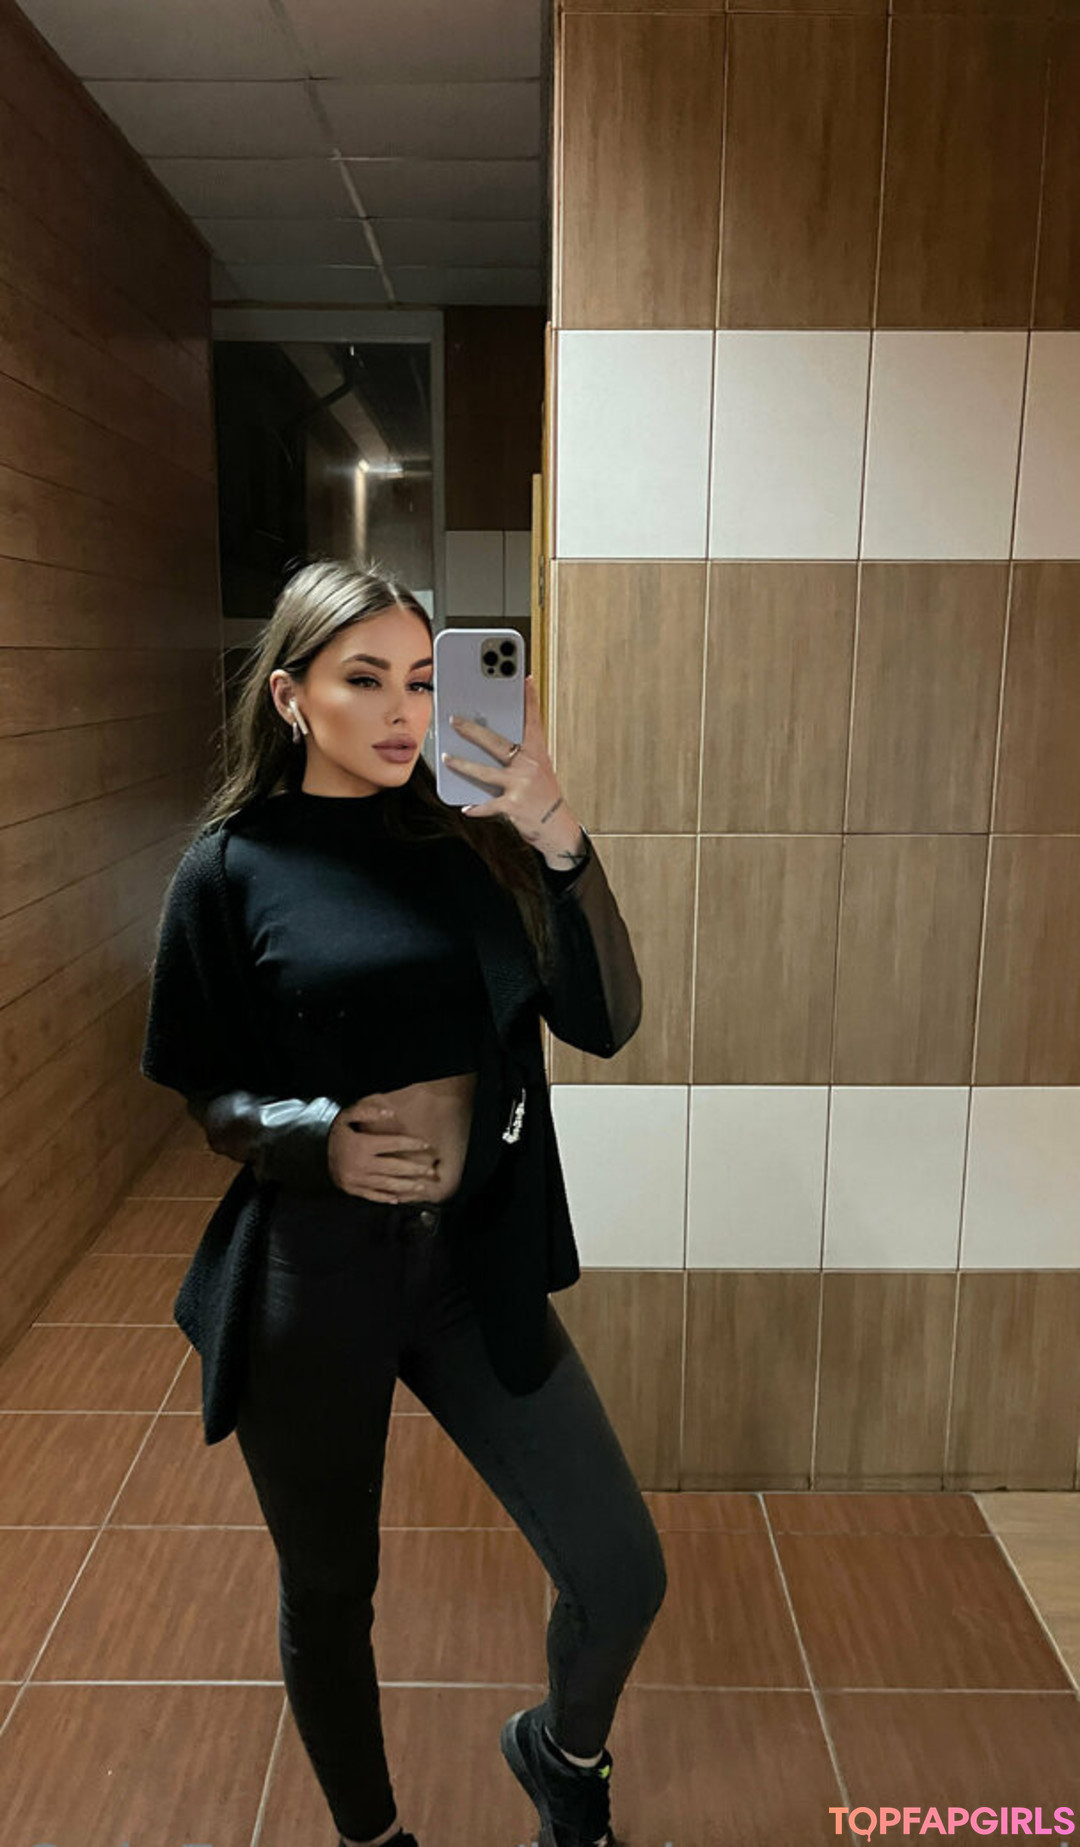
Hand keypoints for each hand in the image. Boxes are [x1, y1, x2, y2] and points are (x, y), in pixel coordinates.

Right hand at [328, 1094, 440, 1202]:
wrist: (313, 1154)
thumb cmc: (337, 1133)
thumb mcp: (348, 1116)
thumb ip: (368, 1112)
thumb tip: (390, 1113)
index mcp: (362, 1146)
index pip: (392, 1144)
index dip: (411, 1143)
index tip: (426, 1144)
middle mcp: (361, 1165)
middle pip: (394, 1168)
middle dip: (415, 1170)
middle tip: (431, 1172)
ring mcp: (357, 1180)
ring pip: (386, 1184)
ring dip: (406, 1187)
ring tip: (422, 1188)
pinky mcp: (352, 1189)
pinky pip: (372, 1196)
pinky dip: (386, 1198)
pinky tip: (398, 1199)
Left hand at [441, 673, 574, 852]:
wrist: (557, 826)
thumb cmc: (544, 795)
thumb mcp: (538, 769)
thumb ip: (519, 754)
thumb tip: (489, 741)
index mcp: (537, 753)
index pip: (533, 721)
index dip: (529, 699)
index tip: (525, 678)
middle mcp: (530, 765)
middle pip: (496, 742)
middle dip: (472, 730)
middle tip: (454, 720)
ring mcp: (521, 785)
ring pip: (485, 772)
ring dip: (462, 765)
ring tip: (446, 757)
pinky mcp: (514, 806)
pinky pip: (488, 805)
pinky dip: (476, 807)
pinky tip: (466, 807)